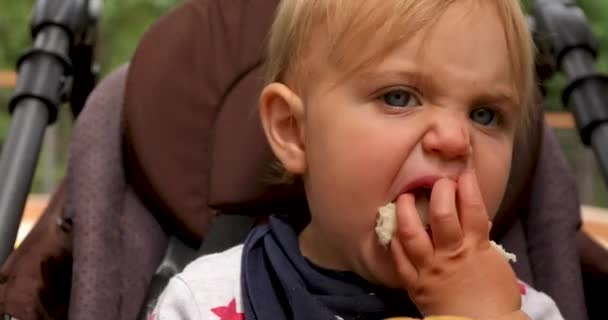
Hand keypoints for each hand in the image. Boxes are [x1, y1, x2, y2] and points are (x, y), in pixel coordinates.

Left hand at [390, 170, 520, 318]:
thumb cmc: (496, 297)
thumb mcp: (495, 263)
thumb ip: (481, 241)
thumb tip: (473, 221)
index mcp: (476, 248)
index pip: (473, 208)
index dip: (468, 187)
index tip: (464, 175)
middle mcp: (450, 254)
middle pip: (442, 214)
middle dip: (439, 192)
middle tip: (439, 183)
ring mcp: (430, 268)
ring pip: (412, 233)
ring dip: (406, 211)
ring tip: (405, 198)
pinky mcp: (415, 284)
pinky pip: (399, 260)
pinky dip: (395, 243)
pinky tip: (394, 231)